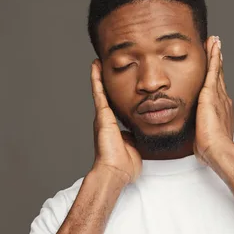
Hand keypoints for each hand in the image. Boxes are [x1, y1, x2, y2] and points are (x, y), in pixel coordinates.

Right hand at [90, 59, 141, 184]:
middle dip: (103, 81)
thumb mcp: (133, 146)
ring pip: (100, 91)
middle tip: (102, 65)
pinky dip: (96, 79)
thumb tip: (138, 135)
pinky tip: (95, 67)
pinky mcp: (102, 116)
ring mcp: (102, 117)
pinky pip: (99, 93)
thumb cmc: (124, 165)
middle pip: (104, 95)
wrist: (115, 172)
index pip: (113, 104)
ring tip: (97, 61)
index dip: (112, 92)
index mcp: (113, 126)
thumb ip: (135, 138)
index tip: (113, 82)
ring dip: (98, 76)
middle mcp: (105, 119)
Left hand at [193, 36, 233, 164]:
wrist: (218, 149)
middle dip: (218, 62)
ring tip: (215, 42)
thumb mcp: (204, 138)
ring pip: (217, 70)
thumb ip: (202, 133)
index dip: (216, 78)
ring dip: (216, 55)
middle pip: (219, 76)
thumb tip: (197, 138)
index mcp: (221, 110)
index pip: (217, 90)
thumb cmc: (211, 148)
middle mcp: (223, 99)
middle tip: (217, 48)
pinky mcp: (211, 93)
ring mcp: (219, 95)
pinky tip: (214, 46)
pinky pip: (214, 70)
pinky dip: (214, 57)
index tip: (215, 69)